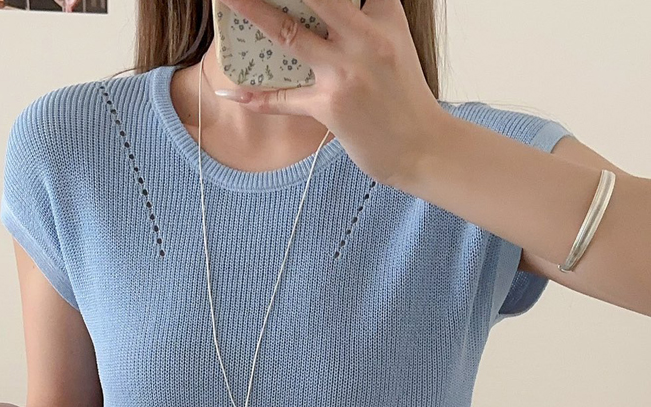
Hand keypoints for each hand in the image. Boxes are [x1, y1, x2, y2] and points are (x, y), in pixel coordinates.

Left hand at [215, 0, 449, 186]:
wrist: (422, 147)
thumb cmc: (405, 100)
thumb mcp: (396, 46)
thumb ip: (370, 20)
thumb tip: (328, 15)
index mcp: (384, 18)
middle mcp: (365, 39)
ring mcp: (346, 72)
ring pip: (290, 35)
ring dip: (254, 13)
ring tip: (228, 0)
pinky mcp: (331, 107)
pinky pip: (285, 100)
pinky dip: (257, 98)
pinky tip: (233, 92)